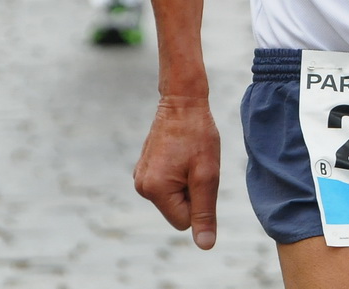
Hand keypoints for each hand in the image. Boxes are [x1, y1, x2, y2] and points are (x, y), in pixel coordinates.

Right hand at [134, 96, 221, 249]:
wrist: (182, 102)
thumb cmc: (198, 136)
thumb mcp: (207, 176)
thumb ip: (205, 213)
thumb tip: (205, 246)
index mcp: (155, 191)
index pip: (184, 221)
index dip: (199, 201)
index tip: (199, 174)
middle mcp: (142, 187)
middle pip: (178, 211)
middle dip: (191, 193)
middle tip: (195, 165)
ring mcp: (141, 178)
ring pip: (173, 199)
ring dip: (186, 184)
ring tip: (188, 158)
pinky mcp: (145, 170)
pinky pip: (167, 186)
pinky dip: (178, 175)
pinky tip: (180, 154)